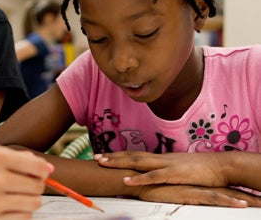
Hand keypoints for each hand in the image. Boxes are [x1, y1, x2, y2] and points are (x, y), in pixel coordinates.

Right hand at [0, 145, 51, 216]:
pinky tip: (9, 206)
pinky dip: (21, 213)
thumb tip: (46, 169)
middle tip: (26, 183)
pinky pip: (21, 218)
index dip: (44, 170)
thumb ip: (15, 158)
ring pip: (32, 203)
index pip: (37, 166)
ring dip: (29, 199)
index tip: (41, 172)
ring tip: (16, 194)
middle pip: (37, 186)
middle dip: (37, 185)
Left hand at [94, 151, 227, 187]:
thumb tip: (153, 174)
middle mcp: (159, 158)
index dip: (118, 155)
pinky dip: (139, 178)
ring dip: (119, 162)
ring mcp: (166, 165)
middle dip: (112, 157)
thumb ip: (164, 170)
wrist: (220, 166)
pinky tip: (127, 180)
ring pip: (138, 162)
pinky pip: (154, 176)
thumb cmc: (200, 169)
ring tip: (103, 164)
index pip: (134, 154)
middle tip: (94, 157)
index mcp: (160, 158)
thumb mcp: (178, 169)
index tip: (102, 155)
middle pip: (131, 156)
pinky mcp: (174, 174)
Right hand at [137, 184, 260, 207]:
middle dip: (249, 197)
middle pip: (229, 191)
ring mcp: (195, 188)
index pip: (222, 189)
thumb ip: (179, 192)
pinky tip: (242, 205)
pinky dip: (229, 202)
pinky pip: (213, 199)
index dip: (240, 194)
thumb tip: (185, 197)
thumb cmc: (150, 186)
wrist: (137, 179)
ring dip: (246, 200)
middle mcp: (199, 185)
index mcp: (196, 184)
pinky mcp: (190, 193)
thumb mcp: (168, 191)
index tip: (256, 200)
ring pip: (226, 195)